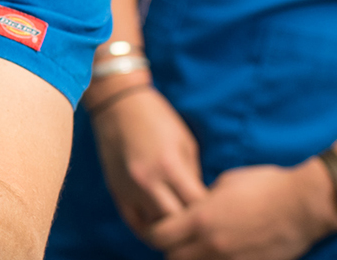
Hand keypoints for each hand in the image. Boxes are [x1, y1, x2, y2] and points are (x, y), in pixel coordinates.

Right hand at [91, 85, 207, 236]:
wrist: (118, 105)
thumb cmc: (158, 119)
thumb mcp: (185, 143)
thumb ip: (192, 176)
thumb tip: (199, 203)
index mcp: (170, 166)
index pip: (197, 205)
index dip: (212, 212)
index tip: (220, 212)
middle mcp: (148, 182)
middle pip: (177, 223)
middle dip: (193, 225)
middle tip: (204, 224)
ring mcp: (129, 189)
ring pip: (155, 229)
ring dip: (172, 230)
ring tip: (184, 227)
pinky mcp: (116, 191)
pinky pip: (135, 223)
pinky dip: (149, 229)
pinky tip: (162, 226)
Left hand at [146, 162, 336, 259]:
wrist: (306, 204)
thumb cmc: (267, 185)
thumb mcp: (226, 183)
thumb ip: (202, 200)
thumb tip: (191, 209)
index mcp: (201, 218)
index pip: (158, 236)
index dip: (154, 231)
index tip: (160, 225)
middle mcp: (211, 244)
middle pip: (172, 258)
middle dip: (171, 248)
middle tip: (179, 238)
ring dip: (192, 258)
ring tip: (200, 247)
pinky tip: (223, 253)